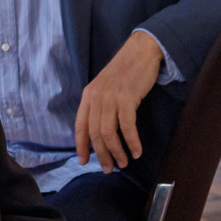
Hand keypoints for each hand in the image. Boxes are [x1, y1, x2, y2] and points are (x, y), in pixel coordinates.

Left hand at [73, 31, 162, 171]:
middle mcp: (96, 98)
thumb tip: (101, 131)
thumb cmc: (124, 71)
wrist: (140, 52)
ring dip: (117, 152)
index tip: (84, 162)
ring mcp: (111, 98)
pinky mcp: (127, 98)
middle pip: (95, 134)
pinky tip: (137, 152)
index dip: (80, 146)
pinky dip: (132, 142)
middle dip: (101, 155)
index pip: (80, 126)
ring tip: (124, 164)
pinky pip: (127, 127)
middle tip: (109, 169)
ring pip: (109, 133)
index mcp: (88, 96)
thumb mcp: (104, 87)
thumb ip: (100, 105)